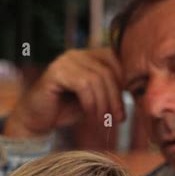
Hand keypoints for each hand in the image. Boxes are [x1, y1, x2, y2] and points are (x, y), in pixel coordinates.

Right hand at [4, 47, 124, 136]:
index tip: (126, 108)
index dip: (127, 84)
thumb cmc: (66, 110)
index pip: (118, 61)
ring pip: (97, 79)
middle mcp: (78, 53)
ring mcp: (66, 60)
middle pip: (109, 71)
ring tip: (104, 121)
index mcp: (90, 56)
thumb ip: (111, 90)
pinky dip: (91, 103)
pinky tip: (91, 117)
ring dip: (104, 104)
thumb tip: (137, 90)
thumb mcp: (95, 99)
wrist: (37, 119)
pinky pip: (83, 85)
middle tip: (118, 120)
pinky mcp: (56, 71)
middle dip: (116, 98)